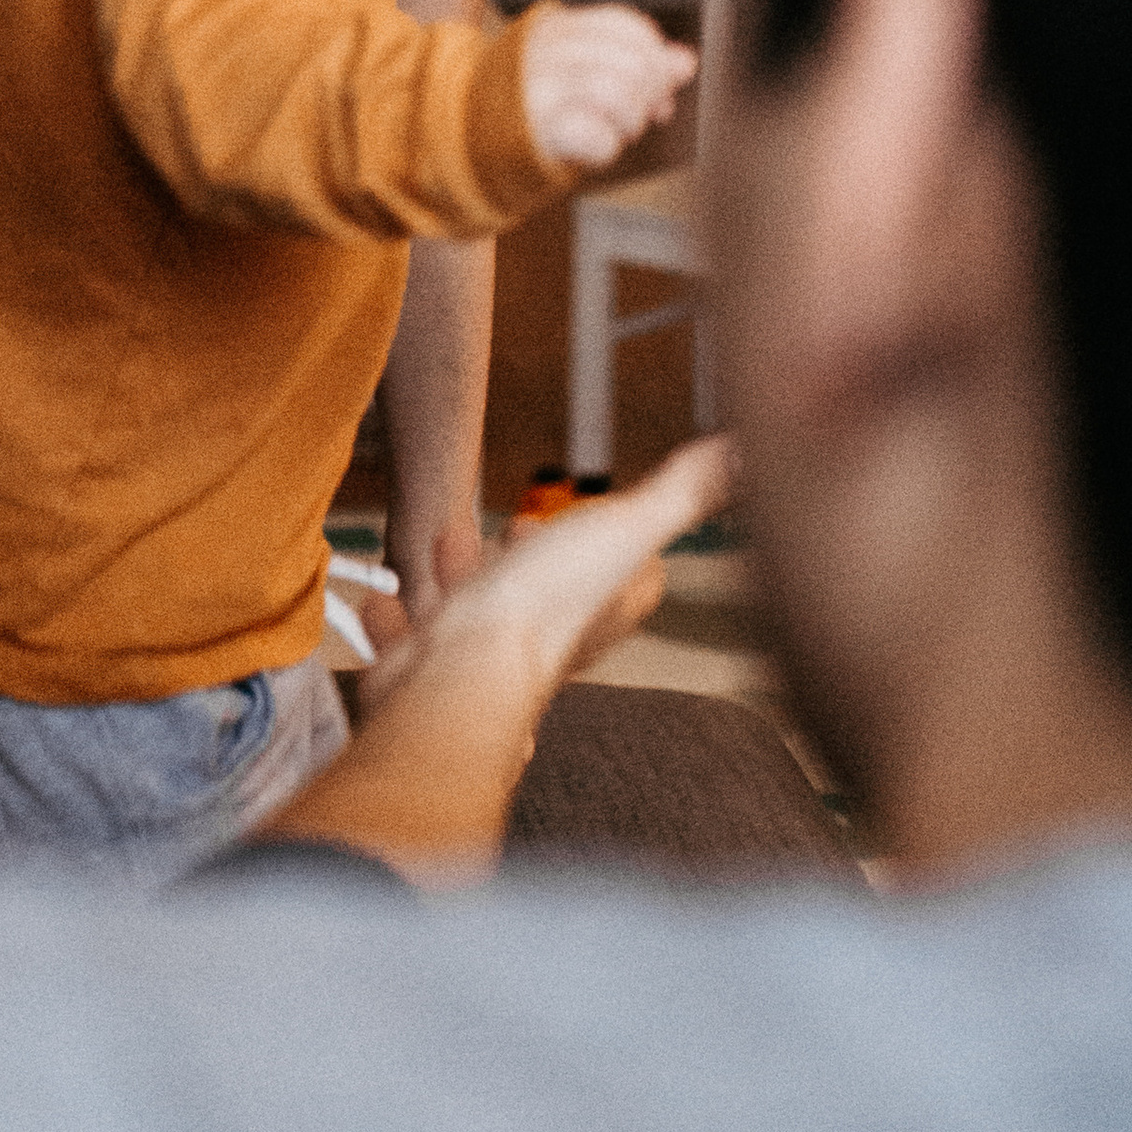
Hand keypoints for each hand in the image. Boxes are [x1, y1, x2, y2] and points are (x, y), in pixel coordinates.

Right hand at [269, 435, 736, 880]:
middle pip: (551, 596)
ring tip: (451, 542)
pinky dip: (403, 617)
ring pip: (479, 612)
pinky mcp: (429, 661)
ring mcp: (485, 653)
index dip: (624, 550)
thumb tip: (742, 454)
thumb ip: (682, 494)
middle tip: (521, 529)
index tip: (608, 518)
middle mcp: (549, 638)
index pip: (633, 584)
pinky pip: (416, 634)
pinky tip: (389, 599)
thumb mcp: (624, 530)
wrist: (453, 677)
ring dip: (466, 578)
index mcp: (601, 608)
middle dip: (535, 558)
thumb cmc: (543, 611)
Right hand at [518, 2, 693, 168]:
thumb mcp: (585, 68)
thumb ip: (637, 60)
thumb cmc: (541, 101)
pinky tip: (600, 143)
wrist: (479, 136)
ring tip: (624, 128)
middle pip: (630, 60)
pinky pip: (596, 135)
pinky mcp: (537, 131)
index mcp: (556, 27)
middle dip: (652, 91)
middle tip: (648, 111)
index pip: (625, 25)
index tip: (660, 83)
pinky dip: (610, 145)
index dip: (654, 55)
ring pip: (615, 91)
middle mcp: (544, 52)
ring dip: (633, 118)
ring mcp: (538, 89)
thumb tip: (685, 62)